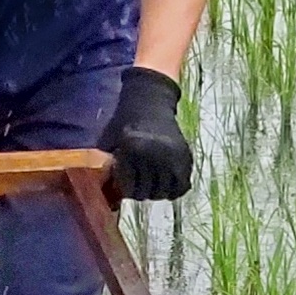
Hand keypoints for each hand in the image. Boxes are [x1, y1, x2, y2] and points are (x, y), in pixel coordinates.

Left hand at [103, 64, 194, 202]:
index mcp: (134, 149)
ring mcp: (173, 156)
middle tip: (139, 185)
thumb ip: (110, 164)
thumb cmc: (125, 122)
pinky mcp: (186, 157)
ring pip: (165, 192)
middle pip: (147, 193)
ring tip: (152, 185)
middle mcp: (155, 153)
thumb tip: (110, 190)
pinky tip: (167, 186)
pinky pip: (182, 185)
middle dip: (141, 192)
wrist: (149, 101)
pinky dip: (175, 189)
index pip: (130, 189)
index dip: (126, 189)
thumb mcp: (110, 141)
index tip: (125, 183)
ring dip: (157, 192)